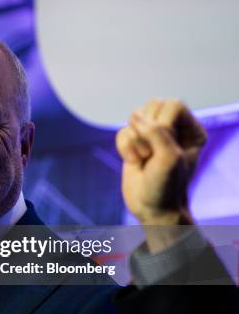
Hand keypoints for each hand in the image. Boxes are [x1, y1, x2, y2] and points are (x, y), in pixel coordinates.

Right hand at [116, 99, 206, 226]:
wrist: (152, 208)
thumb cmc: (167, 185)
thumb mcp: (168, 157)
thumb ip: (155, 131)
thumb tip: (135, 116)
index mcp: (191, 130)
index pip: (172, 105)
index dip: (163, 125)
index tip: (165, 148)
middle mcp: (173, 129)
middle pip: (152, 106)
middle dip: (147, 132)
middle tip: (153, 154)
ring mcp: (151, 135)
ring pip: (134, 118)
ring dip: (135, 142)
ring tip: (144, 159)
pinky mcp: (134, 143)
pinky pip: (122, 132)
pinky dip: (125, 148)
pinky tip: (135, 162)